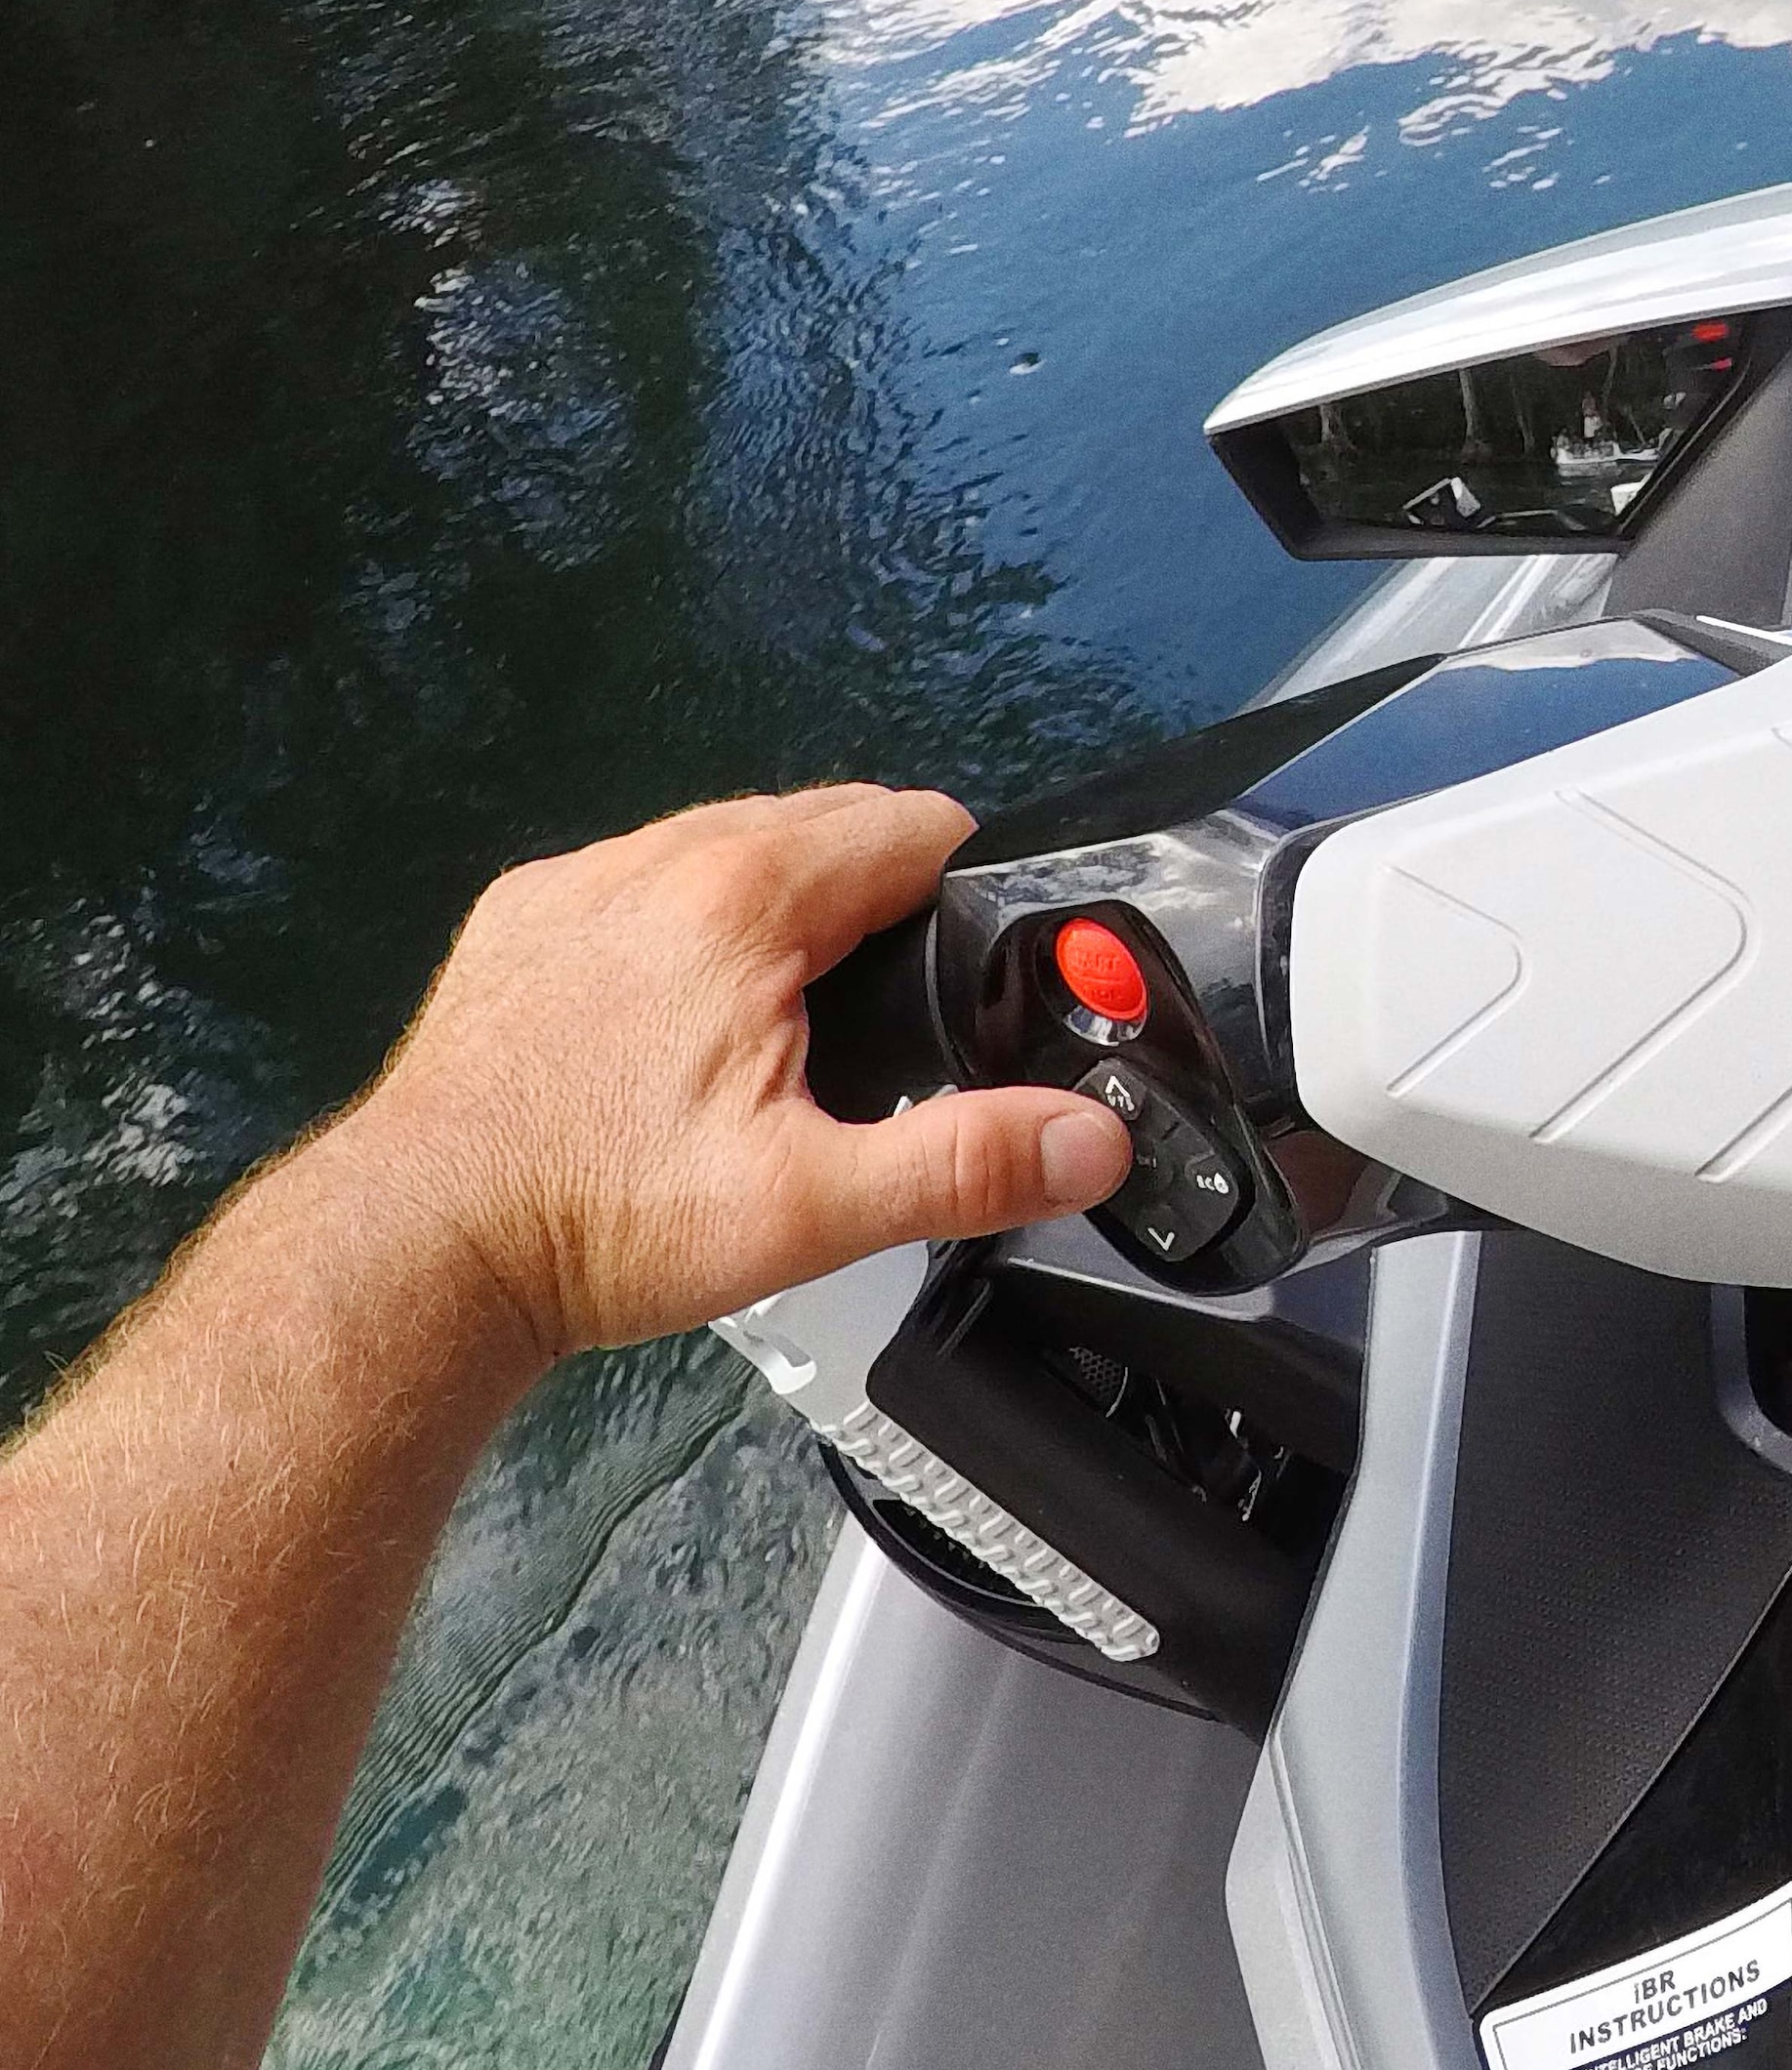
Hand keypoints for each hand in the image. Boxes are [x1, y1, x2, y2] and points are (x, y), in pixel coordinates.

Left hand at [336, 788, 1128, 1365]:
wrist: (420, 1246)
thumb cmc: (601, 1220)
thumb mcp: (812, 1206)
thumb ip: (969, 1164)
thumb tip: (1093, 1140)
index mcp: (743, 897)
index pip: (908, 824)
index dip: (967, 887)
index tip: (974, 963)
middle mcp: (653, 860)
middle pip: (822, 823)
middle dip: (881, 893)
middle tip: (900, 1004)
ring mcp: (575, 884)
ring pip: (729, 845)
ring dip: (787, 900)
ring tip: (806, 1011)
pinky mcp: (519, 922)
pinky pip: (642, 881)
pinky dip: (690, 923)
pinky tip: (688, 1021)